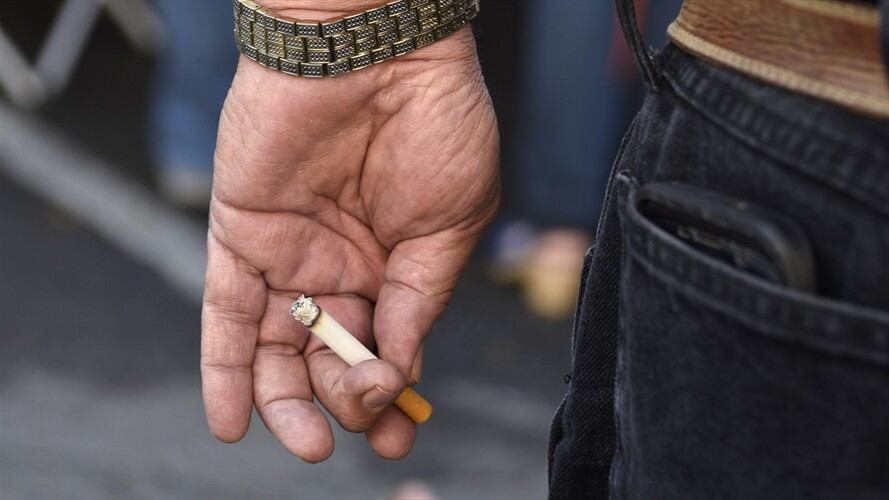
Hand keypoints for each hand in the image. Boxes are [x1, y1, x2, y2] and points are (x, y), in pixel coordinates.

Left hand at [201, 5, 498, 462]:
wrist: (379, 48)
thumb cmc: (435, 123)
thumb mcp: (450, 226)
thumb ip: (419, 300)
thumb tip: (398, 368)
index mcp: (396, 263)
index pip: (387, 343)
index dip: (392, 392)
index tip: (399, 431)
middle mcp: (341, 263)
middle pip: (332, 354)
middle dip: (348, 399)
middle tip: (364, 420)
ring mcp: (290, 252)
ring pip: (278, 347)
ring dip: (288, 401)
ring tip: (308, 442)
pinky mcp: (241, 234)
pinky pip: (225, 310)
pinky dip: (225, 367)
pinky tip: (232, 421)